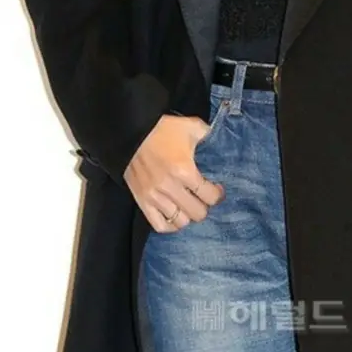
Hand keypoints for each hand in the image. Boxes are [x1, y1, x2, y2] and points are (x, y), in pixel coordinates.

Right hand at [123, 113, 225, 231]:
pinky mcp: (142, 201)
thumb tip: (219, 141)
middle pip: (197, 213)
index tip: (217, 190)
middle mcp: (170, 187)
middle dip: (204, 205)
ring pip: (180, 221)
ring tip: (189, 205)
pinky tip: (176, 215)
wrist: (132, 132)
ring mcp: (154, 197)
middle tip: (203, 197)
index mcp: (184, 170)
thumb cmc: (163, 129)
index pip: (209, 196)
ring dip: (188, 214)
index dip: (217, 195)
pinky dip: (170, 225)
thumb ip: (208, 135)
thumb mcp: (191, 126)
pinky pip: (160, 225)